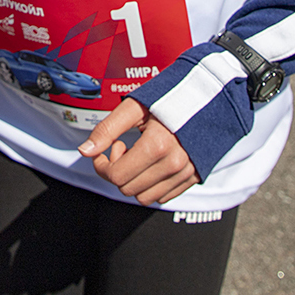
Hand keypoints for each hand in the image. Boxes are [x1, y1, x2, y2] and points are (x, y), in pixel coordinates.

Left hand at [79, 98, 200, 204]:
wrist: (208, 97)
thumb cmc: (169, 97)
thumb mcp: (134, 106)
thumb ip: (107, 129)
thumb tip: (85, 151)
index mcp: (157, 145)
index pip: (116, 175)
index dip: (103, 164)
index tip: (110, 147)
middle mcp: (173, 164)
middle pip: (127, 188)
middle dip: (118, 170)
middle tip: (125, 146)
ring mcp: (185, 173)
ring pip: (144, 197)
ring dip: (134, 179)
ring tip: (140, 155)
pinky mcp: (194, 177)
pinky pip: (163, 196)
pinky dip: (151, 184)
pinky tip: (154, 162)